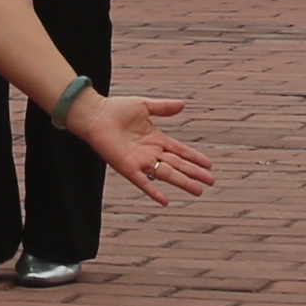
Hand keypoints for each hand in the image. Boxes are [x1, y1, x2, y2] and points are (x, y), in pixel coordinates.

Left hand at [64, 92, 212, 203]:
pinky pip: (143, 182)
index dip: (194, 157)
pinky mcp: (127, 167)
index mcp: (156, 139)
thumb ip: (163, 108)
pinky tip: (166, 201)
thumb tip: (183, 104)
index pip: (180, 151)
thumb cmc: (116, 109)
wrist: (95, 115)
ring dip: (182, 182)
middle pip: (178, 165)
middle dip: (194, 173)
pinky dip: (154, 191)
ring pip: (166, 174)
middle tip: (211, 182)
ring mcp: (140, 161)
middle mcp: (150, 152)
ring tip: (198, 191)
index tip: (209, 165)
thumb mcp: (145, 106)